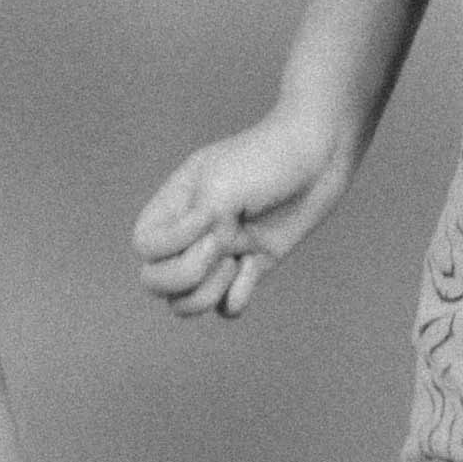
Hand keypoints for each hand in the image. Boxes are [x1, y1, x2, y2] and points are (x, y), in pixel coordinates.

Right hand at [132, 104, 351, 319]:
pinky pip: (227, 306)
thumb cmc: (266, 161)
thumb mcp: (222, 187)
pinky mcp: (251, 267)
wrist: (319, 156)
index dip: (167, 246)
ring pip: (186, 302)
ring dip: (207, 293)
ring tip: (237, 263)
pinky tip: (254, 267)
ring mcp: (220, 253)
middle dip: (182, 278)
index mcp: (175, 205)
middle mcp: (191, 234)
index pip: (143, 246)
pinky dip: (236, 297)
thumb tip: (196, 257)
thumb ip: (199, 227)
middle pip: (155, 282)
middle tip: (220, 252)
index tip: (207, 222)